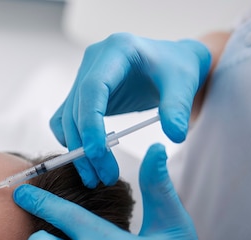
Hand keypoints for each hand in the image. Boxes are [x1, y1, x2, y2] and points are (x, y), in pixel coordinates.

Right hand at [52, 33, 210, 185]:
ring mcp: (84, 77)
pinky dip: (72, 140)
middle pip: (76, 109)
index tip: (96, 153)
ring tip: (96, 177)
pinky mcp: (82, 93)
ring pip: (68, 119)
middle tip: (102, 177)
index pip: (92, 89)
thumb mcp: (184, 84)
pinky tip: (87, 160)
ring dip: (78, 150)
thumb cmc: (179, 68)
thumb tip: (175, 136)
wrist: (173, 64)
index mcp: (116, 50)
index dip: (90, 123)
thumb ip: (178, 109)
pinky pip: (66, 119)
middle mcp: (93, 61)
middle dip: (85, 146)